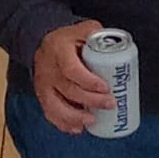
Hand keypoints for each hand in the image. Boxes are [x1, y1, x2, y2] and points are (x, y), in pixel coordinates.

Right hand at [32, 19, 112, 133]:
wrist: (45, 43)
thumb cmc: (69, 38)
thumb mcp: (83, 28)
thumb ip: (98, 34)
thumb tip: (116, 46)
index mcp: (58, 49)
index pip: (71, 69)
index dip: (89, 81)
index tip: (106, 87)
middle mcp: (47, 69)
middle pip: (68, 90)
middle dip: (91, 100)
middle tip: (111, 104)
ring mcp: (43, 84)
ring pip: (55, 106)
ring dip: (75, 117)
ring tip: (93, 121)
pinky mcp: (42, 96)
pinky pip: (50, 113)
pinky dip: (63, 124)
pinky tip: (77, 129)